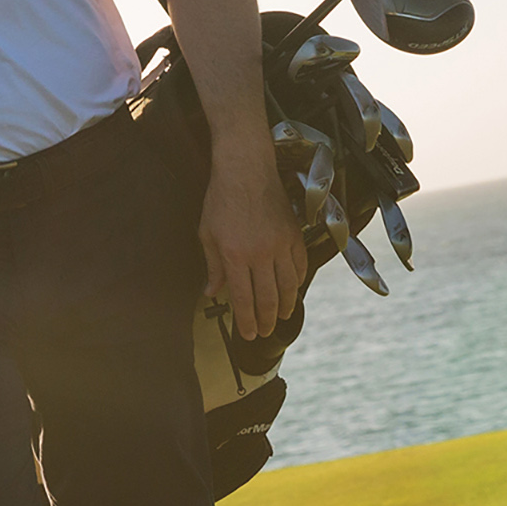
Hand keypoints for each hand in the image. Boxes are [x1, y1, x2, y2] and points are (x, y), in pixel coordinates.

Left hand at [200, 152, 308, 340]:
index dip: (246, 321)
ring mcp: (280, 245)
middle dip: (265, 320)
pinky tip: (292, 291)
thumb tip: (212, 293)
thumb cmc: (221, 200)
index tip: (247, 335)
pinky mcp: (294, 235)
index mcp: (235, 256)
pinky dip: (297, 282)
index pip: (243, 299)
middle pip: (267, 298)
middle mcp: (260, 254)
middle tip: (263, 333)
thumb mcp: (207, 234)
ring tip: (279, 318)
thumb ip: (213, 267)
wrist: (246, 170)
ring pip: (287, 286)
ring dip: (284, 306)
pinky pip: (300, 266)